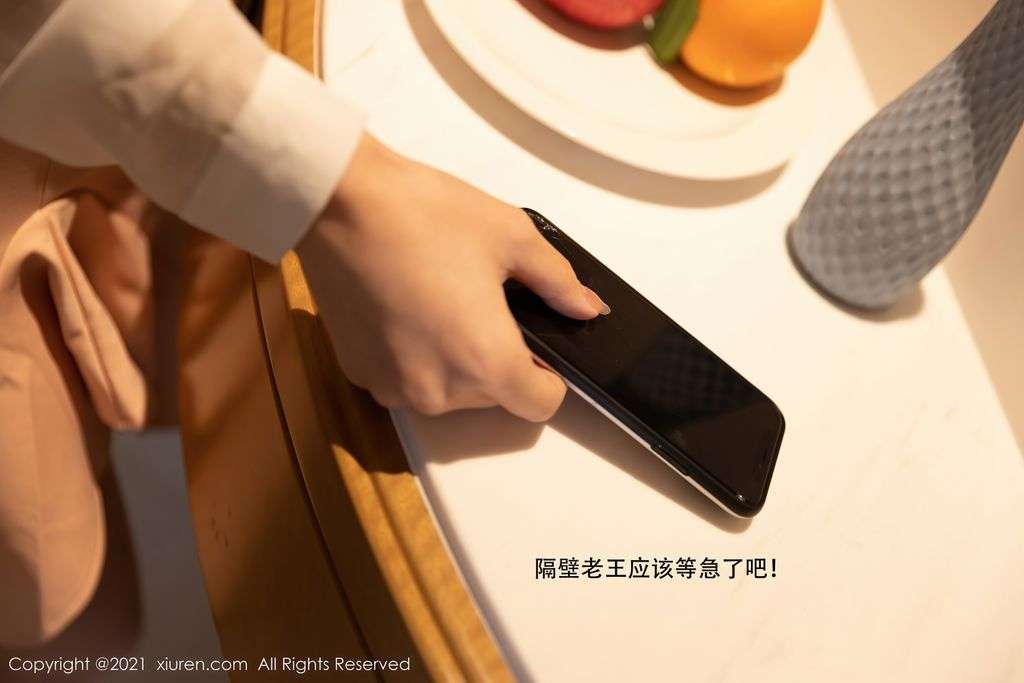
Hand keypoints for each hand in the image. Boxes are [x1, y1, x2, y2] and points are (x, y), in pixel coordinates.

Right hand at [295, 134, 608, 420]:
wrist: (339, 202)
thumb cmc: (424, 214)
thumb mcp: (512, 235)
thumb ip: (558, 282)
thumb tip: (586, 308)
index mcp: (485, 361)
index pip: (539, 404)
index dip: (549, 376)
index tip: (536, 343)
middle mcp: (439, 390)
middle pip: (493, 397)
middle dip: (498, 359)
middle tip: (483, 302)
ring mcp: (394, 387)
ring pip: (448, 392)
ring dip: (455, 360)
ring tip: (442, 299)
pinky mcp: (360, 374)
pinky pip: (406, 379)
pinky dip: (415, 355)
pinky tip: (407, 306)